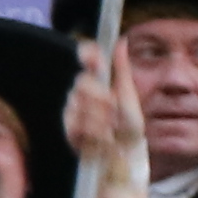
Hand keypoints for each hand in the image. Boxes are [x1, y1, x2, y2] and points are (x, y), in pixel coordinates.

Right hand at [62, 46, 144, 175]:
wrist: (124, 156)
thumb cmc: (129, 128)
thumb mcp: (129, 97)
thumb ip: (122, 69)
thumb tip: (122, 41)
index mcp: (100, 80)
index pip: (87, 57)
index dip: (88, 54)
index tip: (93, 59)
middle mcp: (83, 92)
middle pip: (82, 82)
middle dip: (103, 99)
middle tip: (114, 112)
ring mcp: (74, 110)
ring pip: (80, 104)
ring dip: (101, 119)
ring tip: (111, 129)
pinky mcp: (68, 129)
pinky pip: (77, 122)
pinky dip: (94, 132)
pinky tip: (103, 138)